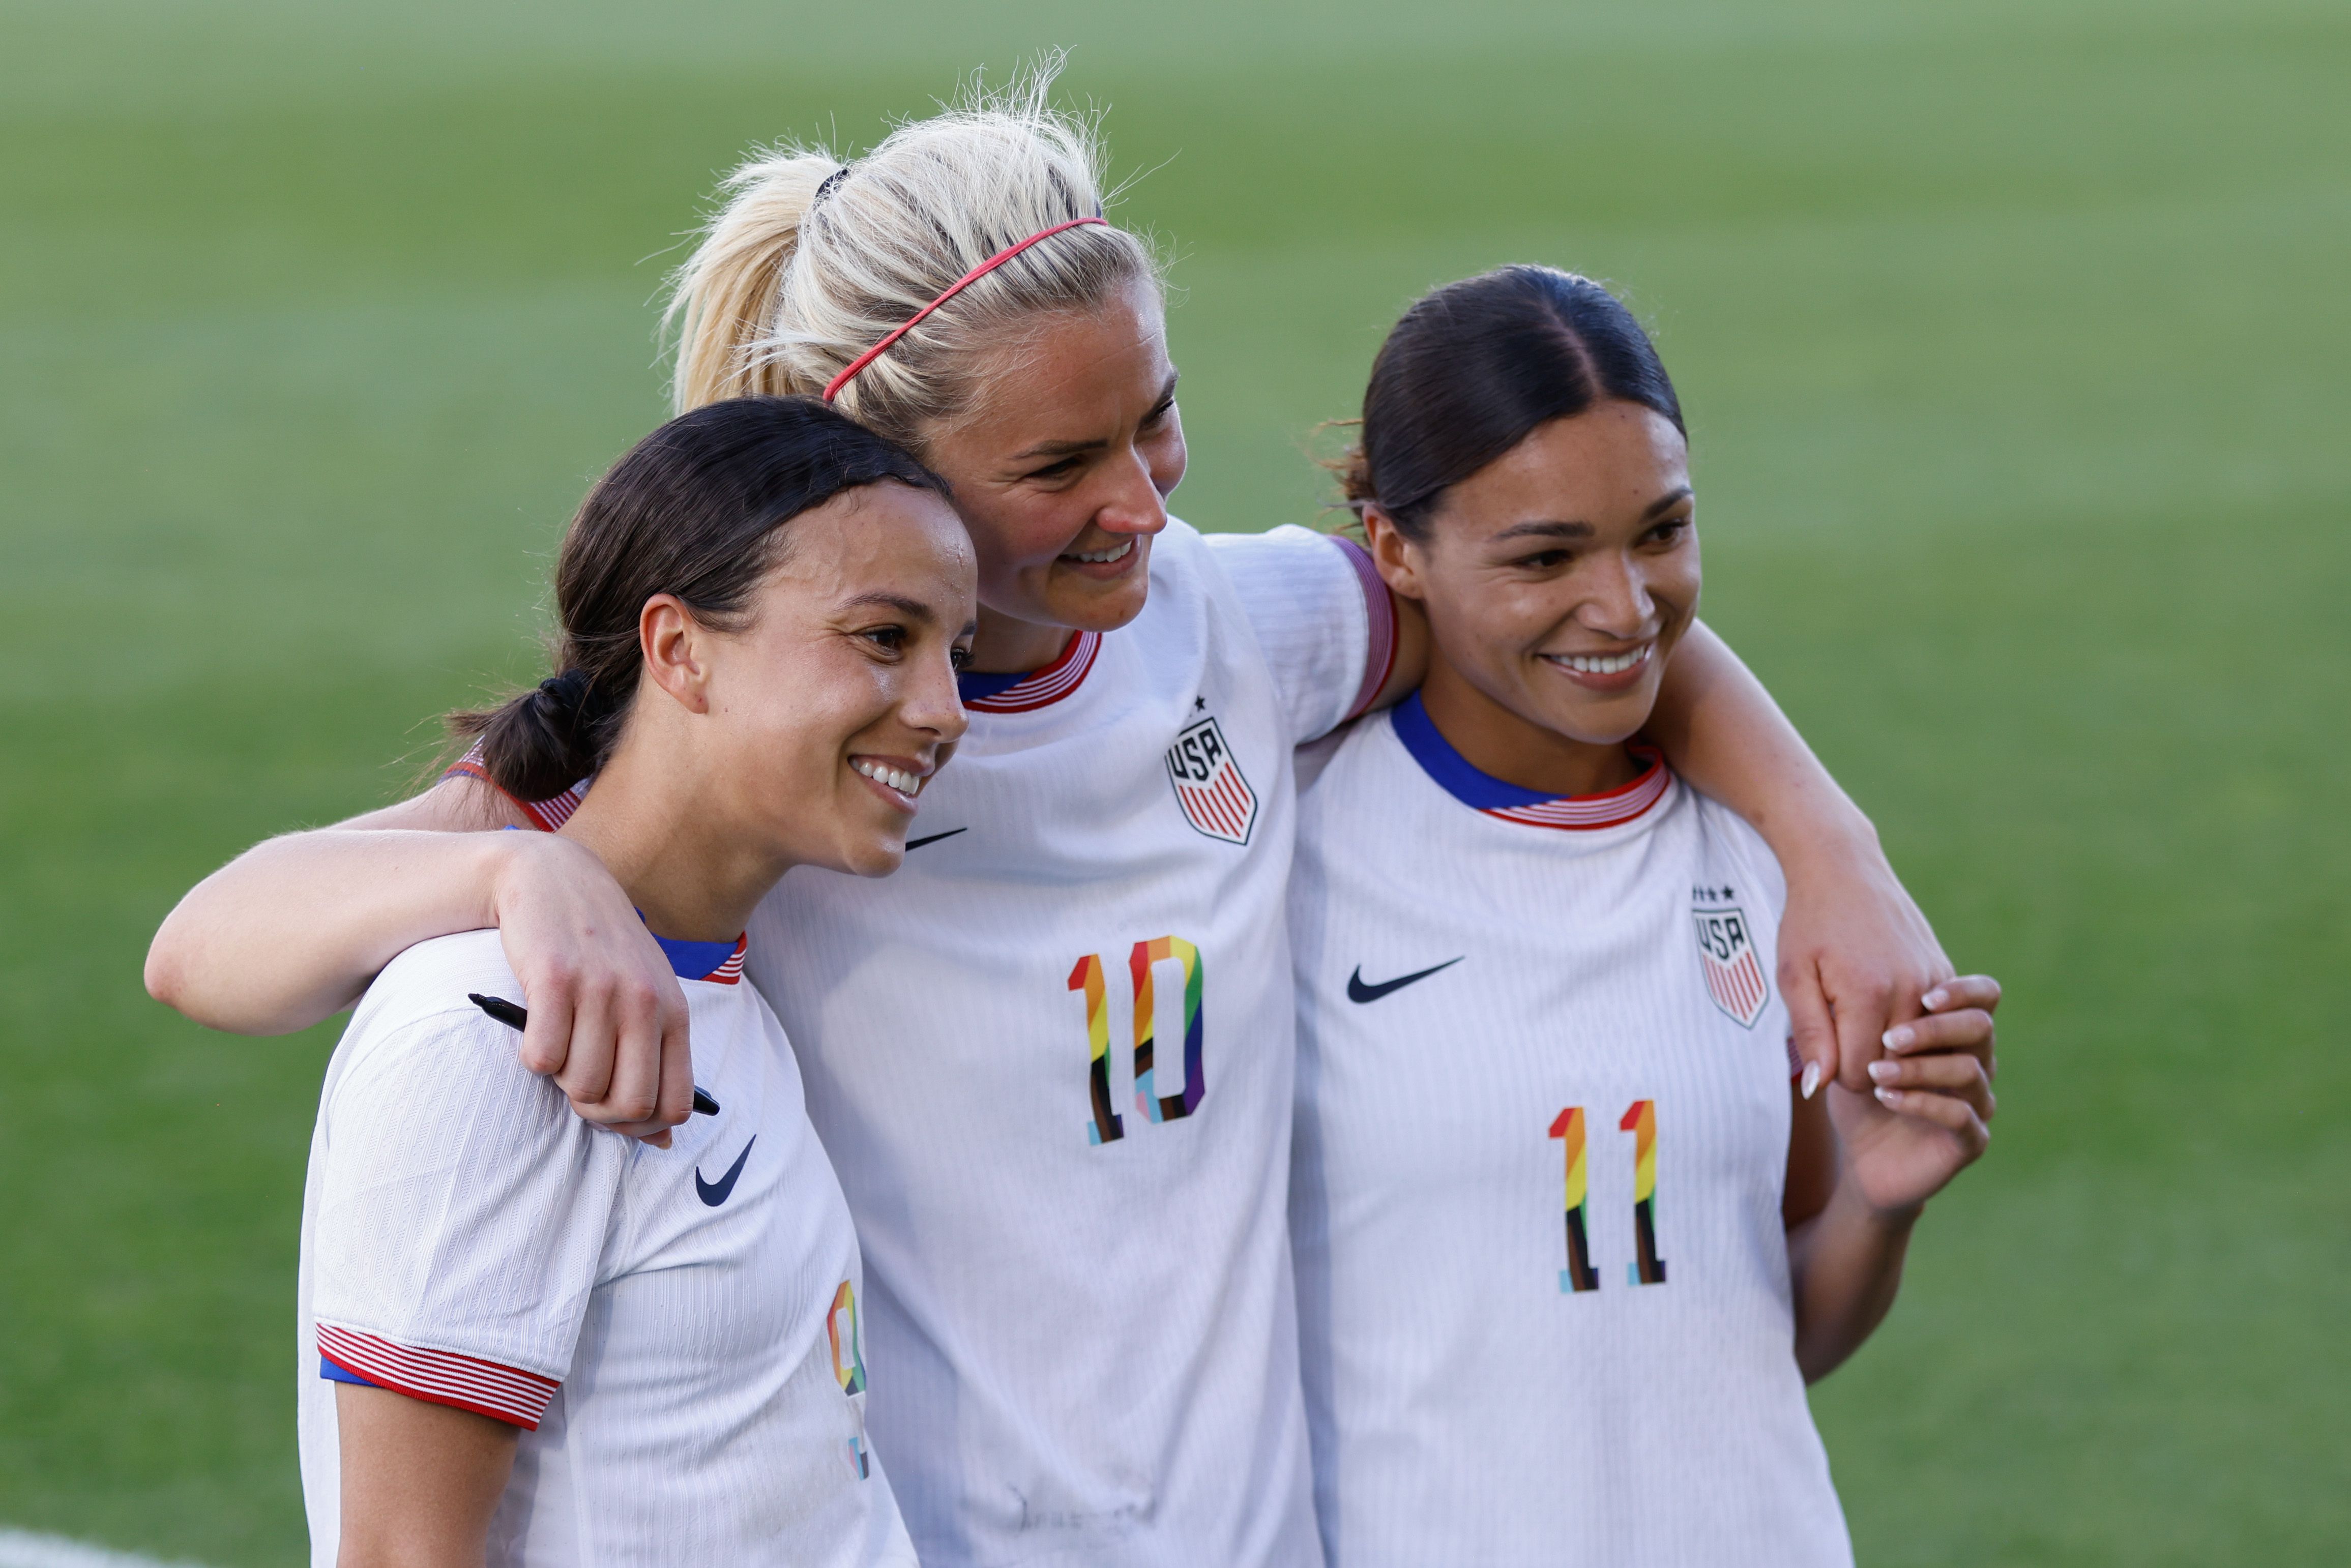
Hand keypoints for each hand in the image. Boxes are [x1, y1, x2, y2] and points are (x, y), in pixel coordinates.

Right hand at [489, 833, 693, 1145]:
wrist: (552, 878)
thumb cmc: (600, 950)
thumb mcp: (643, 998)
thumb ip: (656, 1062)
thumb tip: (664, 1144)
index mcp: (673, 1011)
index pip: (673, 1105)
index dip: (640, 1127)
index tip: (612, 1112)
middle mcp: (644, 1001)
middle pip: (628, 1104)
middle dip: (596, 1110)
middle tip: (576, 1082)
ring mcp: (601, 989)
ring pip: (582, 1085)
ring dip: (562, 1080)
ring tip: (558, 1045)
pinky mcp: (554, 979)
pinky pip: (541, 1058)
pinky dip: (532, 1057)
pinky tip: (535, 1028)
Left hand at [1778, 834, 1955, 1093]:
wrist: (1844, 866)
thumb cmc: (1808, 921)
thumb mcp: (1794, 977)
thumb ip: (1811, 1035)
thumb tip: (1820, 1087)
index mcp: (1869, 994)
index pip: (1860, 1075)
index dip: (1836, 1073)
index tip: (1822, 1049)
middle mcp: (1912, 990)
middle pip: (1893, 1067)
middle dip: (1864, 1064)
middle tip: (1837, 1035)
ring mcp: (1935, 981)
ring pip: (1920, 1050)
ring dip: (1891, 1049)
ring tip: (1859, 1023)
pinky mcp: (1945, 973)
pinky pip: (1936, 1024)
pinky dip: (1912, 1028)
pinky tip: (1884, 1009)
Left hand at [1825, 974, 1999, 1214]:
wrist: (1862, 1156)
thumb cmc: (1857, 1092)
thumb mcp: (1846, 1049)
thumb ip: (1854, 1019)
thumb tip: (1848, 996)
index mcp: (1953, 1031)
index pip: (1985, 996)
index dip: (1963, 991)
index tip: (1926, 997)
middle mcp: (1975, 1062)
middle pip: (1981, 1028)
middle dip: (1936, 1029)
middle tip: (1890, 1038)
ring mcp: (1977, 1101)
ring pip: (1970, 1071)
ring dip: (1919, 1068)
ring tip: (1875, 1073)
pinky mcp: (1971, 1140)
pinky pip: (1961, 1115)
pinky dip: (1923, 1103)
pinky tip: (1886, 1098)